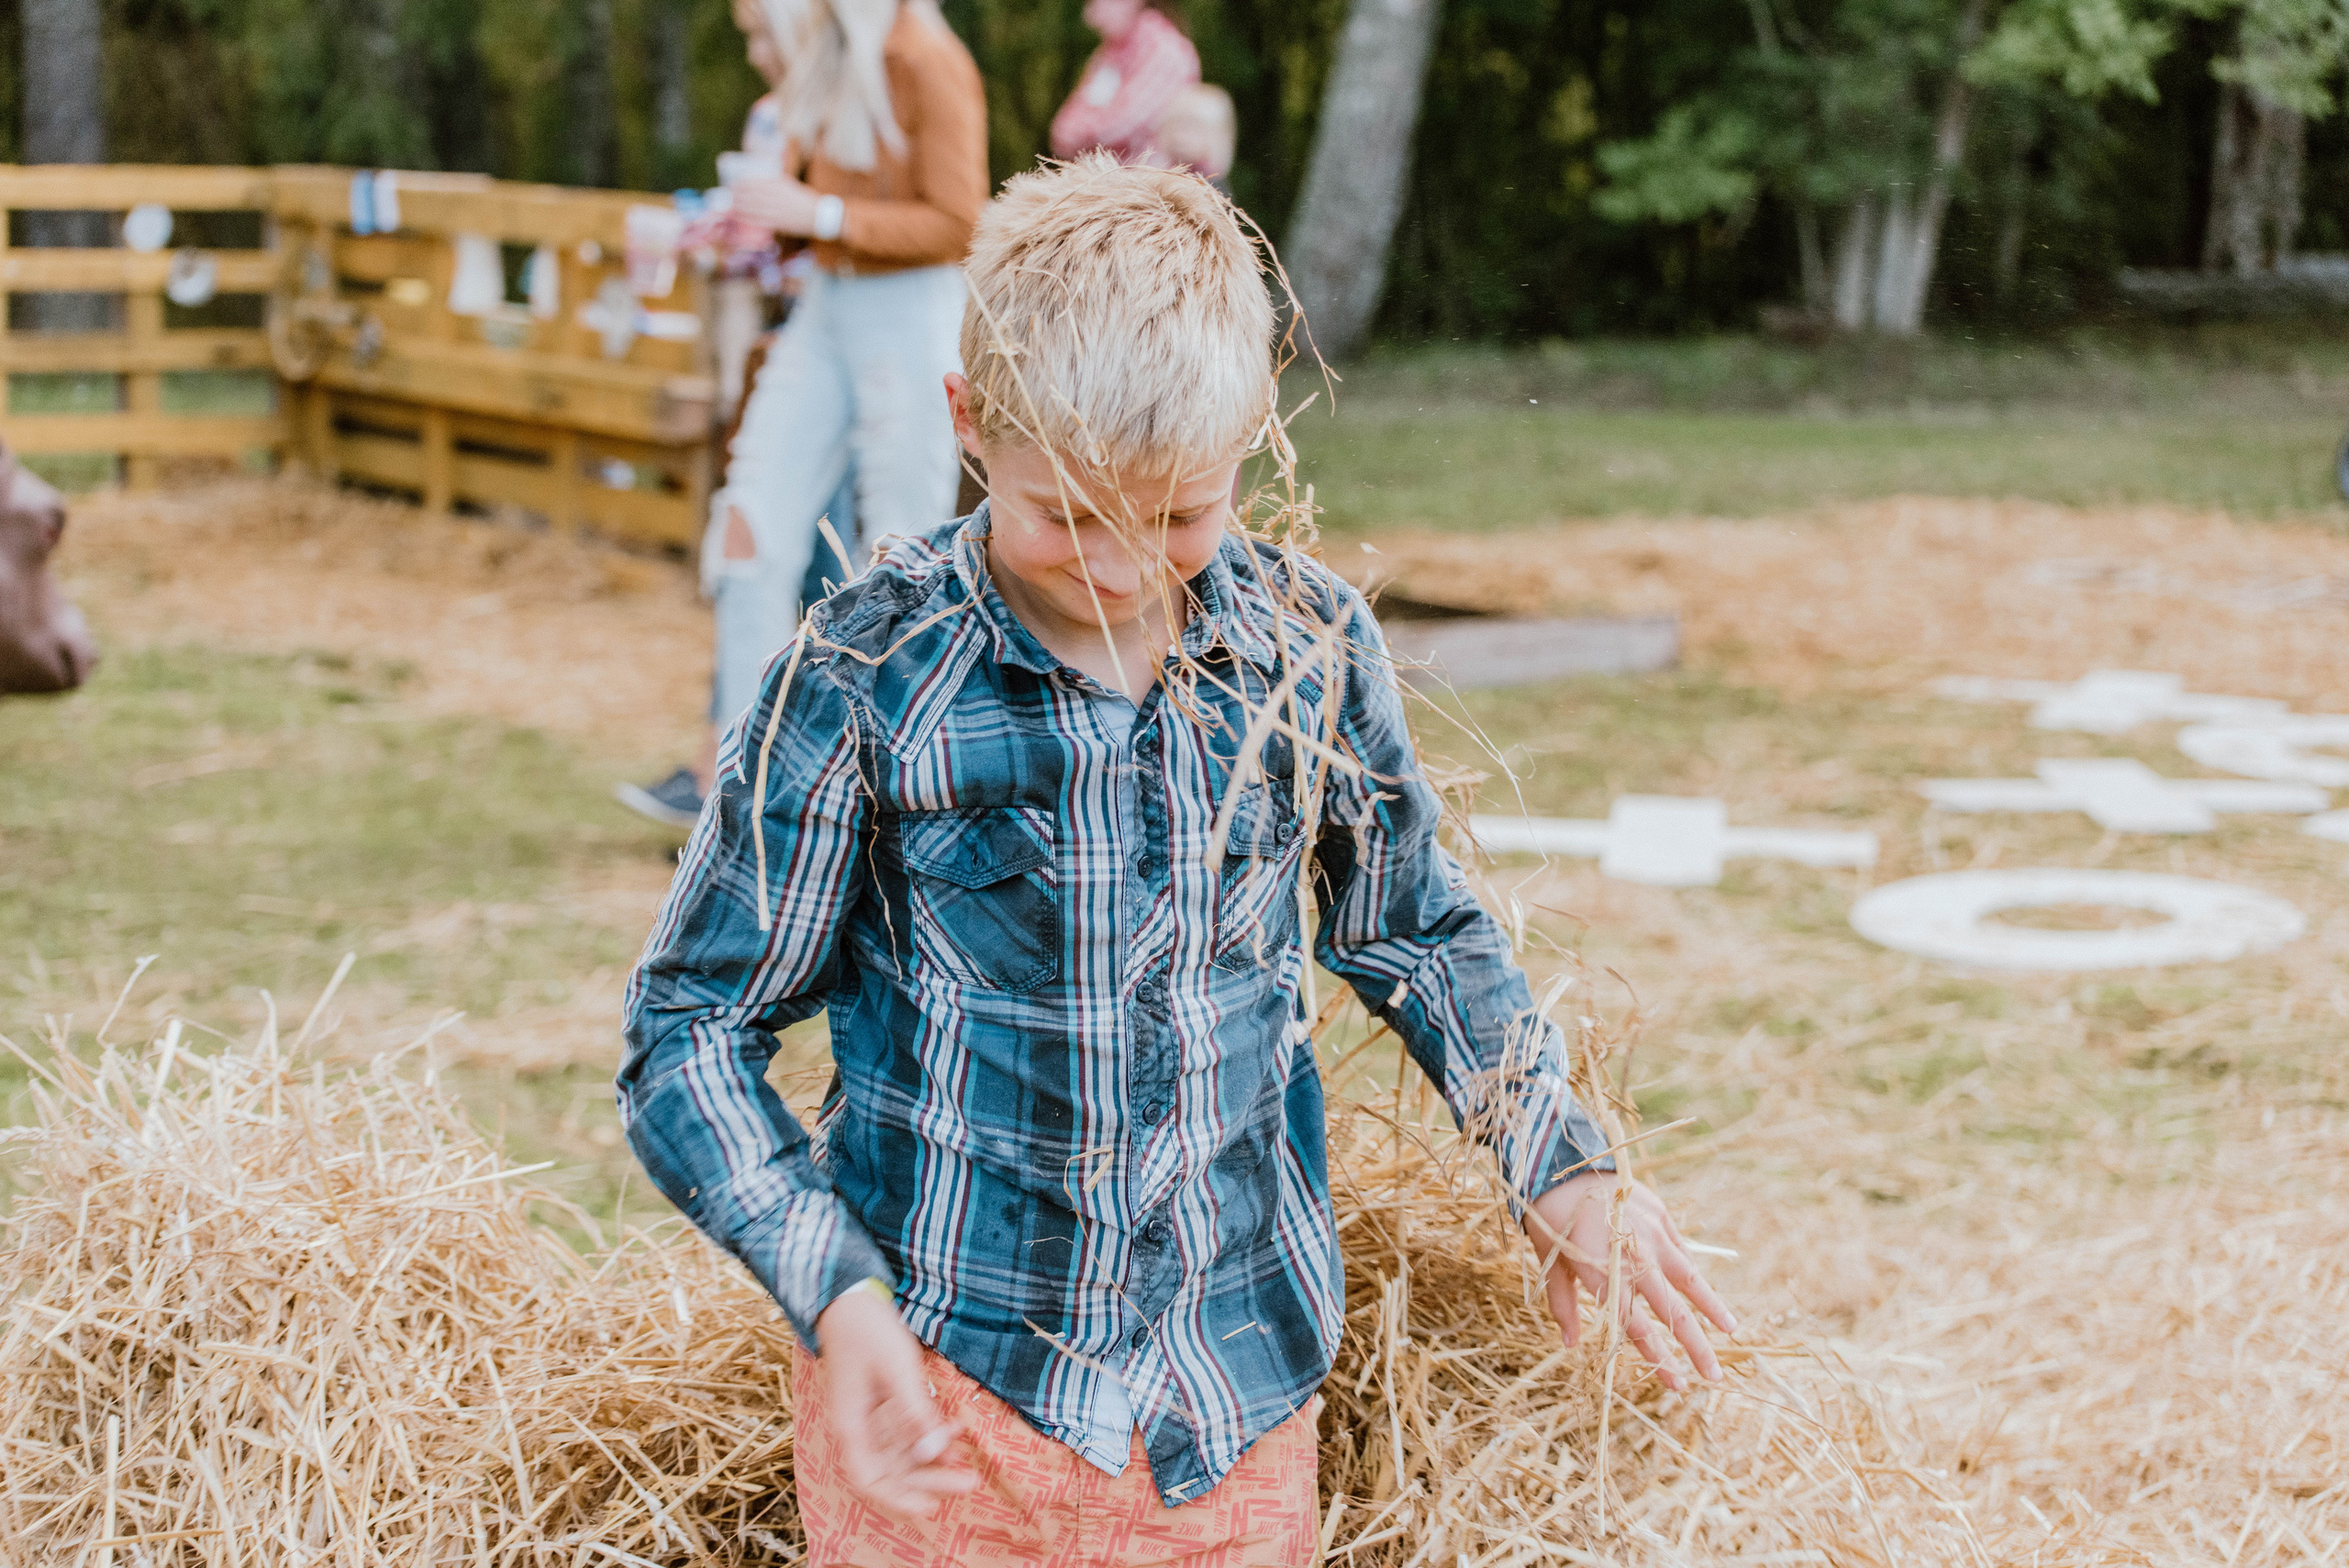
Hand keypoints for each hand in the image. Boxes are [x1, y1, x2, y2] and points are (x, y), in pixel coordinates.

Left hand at [730, 174, 823, 237]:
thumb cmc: (804, 198)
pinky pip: (761, 221)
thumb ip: (776, 181)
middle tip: (729, 194)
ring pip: (754, 208)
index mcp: (781, 186)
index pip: (757, 183)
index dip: (743, 184)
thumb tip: (760, 177)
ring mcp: (778, 211)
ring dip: (740, 207)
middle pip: (753, 195)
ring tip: (731, 205)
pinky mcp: (780, 223)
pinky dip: (749, 219)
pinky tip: (741, 217)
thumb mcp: (791, 184)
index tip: (734, 183)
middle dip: (738, 195)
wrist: (820, 215)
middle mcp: (778, 198)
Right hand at [813, 1286, 977, 1518]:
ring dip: (934, 1458)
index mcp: (850, 1426)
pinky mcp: (881, 1405)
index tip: (931, 1506)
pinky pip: (906, 1430)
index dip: (898, 1498)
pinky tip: (956, 1430)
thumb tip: (932, 1452)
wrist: (850, 1300)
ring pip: (903, 1453)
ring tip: (968, 1460)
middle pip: (892, 1470)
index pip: (869, 1479)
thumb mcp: (896, 1369)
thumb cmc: (867, 1331)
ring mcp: (869, 1418)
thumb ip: (914, 1411)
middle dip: (930, 1481)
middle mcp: (857, 1429)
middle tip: (970, 1483)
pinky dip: (930, 1433)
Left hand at [1524, 1171, 1736, 1391]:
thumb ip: (1564, 1305)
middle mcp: (1632, 1257)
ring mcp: (1651, 1233)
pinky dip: (1694, 1272)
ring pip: (1689, 1278)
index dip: (1658, 1357)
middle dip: (1695, 1346)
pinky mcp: (1660, 1214)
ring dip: (1711, 1307)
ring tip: (1732, 1332)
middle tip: (1714, 1375)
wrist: (1560, 1164)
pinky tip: (1707, 1293)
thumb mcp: (1549, 1263)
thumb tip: (1571, 1344)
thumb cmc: (1549, 1217)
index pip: (1636, 1326)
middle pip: (1671, 1310)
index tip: (1678, 1383)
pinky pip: (1681, 1250)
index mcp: (1601, 1274)